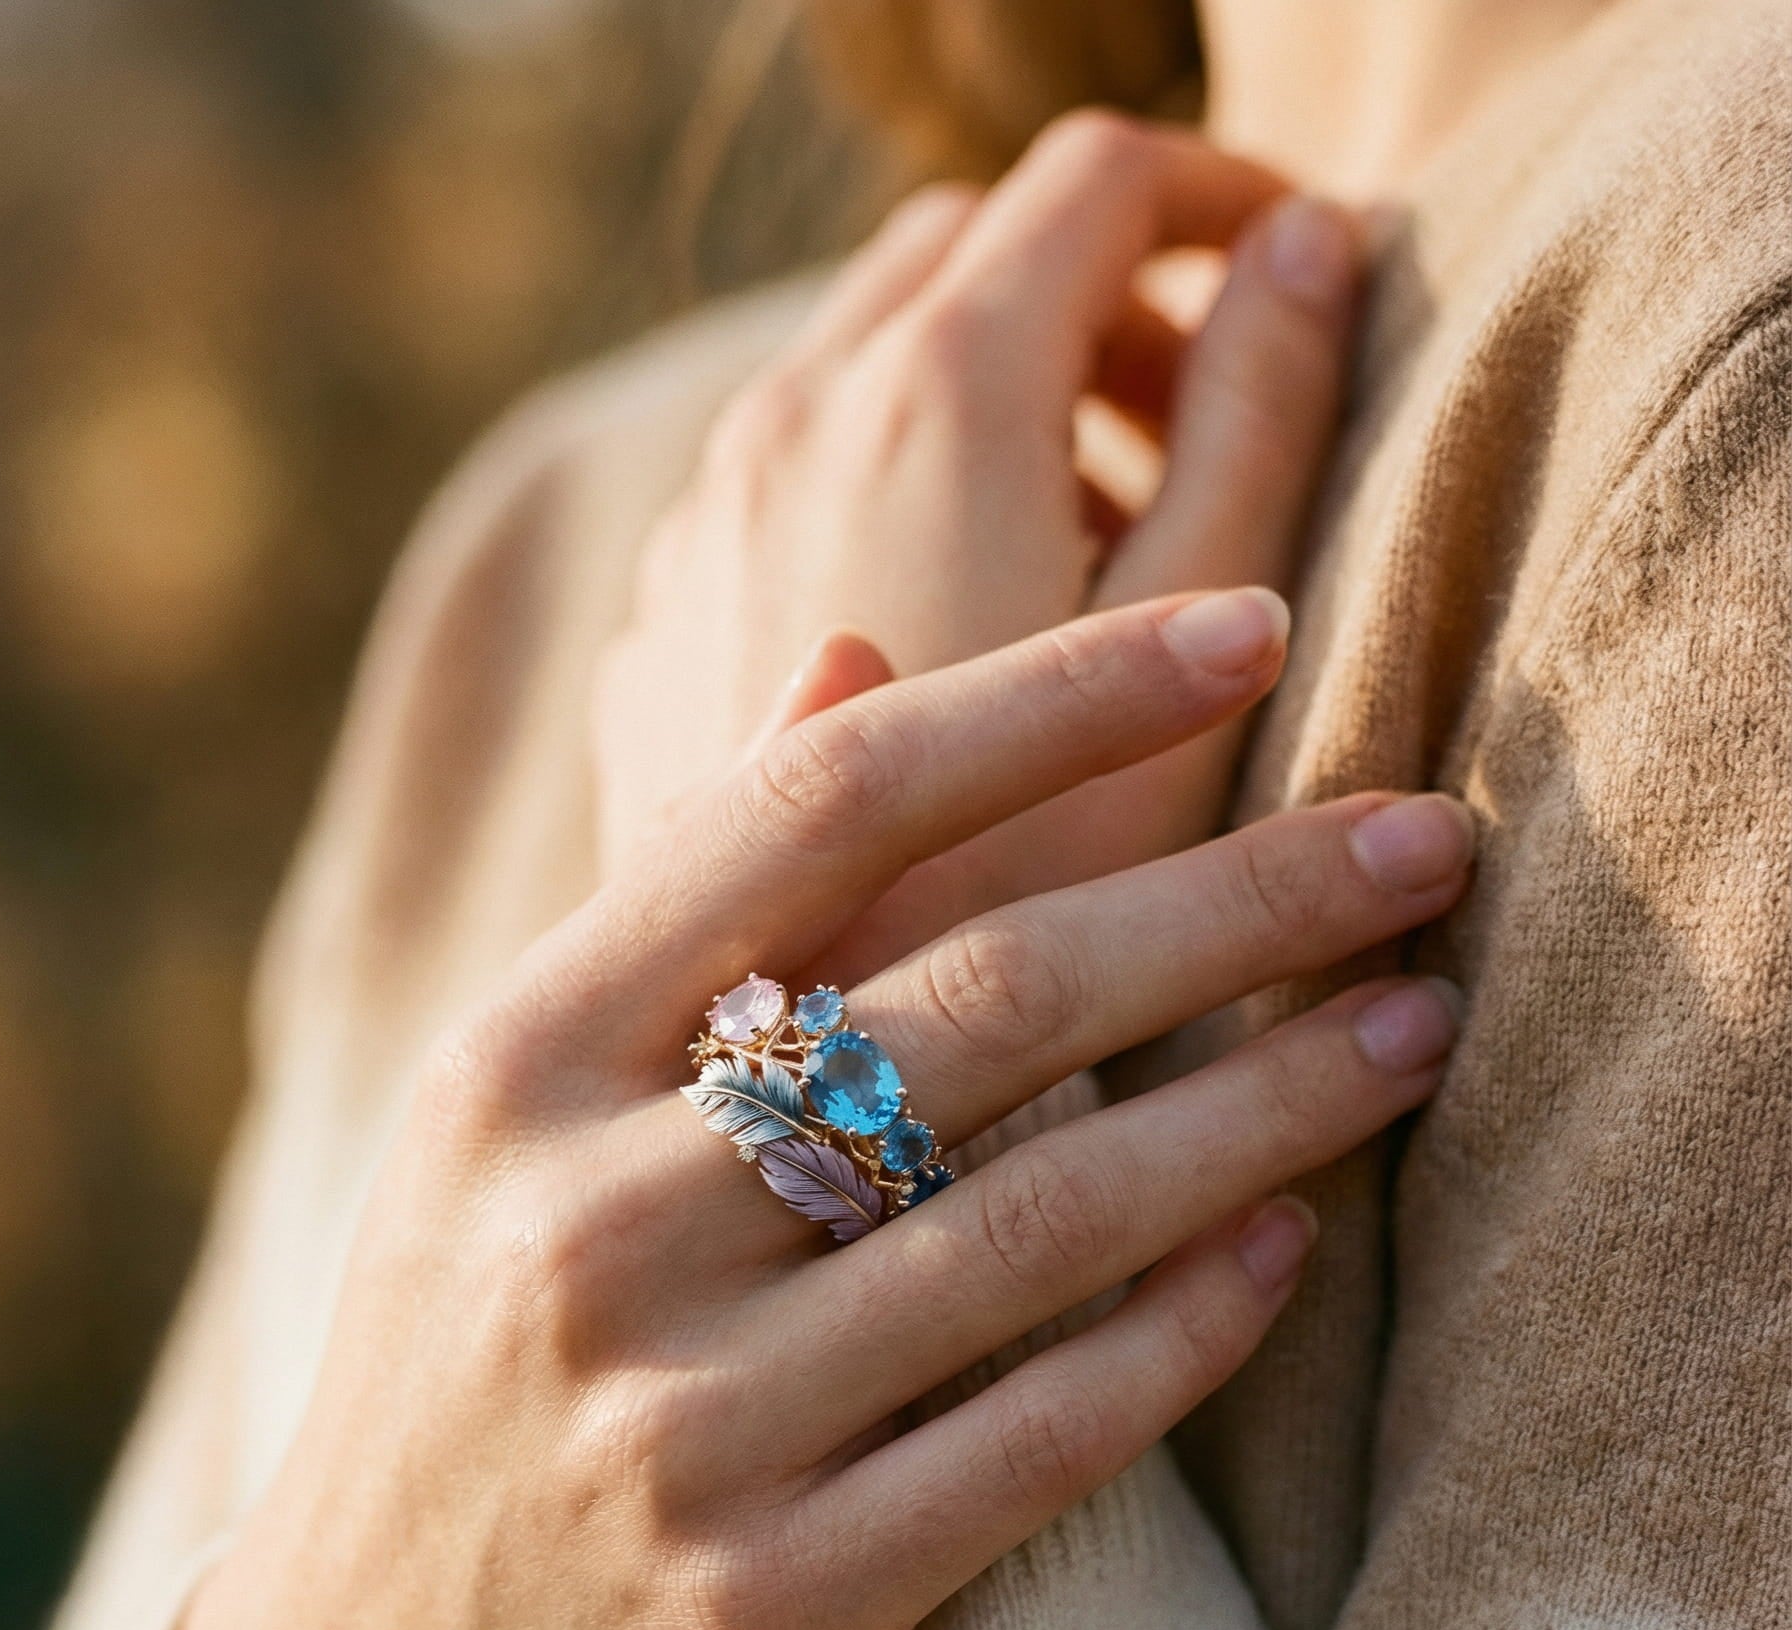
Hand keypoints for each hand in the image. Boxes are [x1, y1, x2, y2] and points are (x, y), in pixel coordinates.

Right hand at [145, 594, 1470, 1629]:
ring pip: (1044, 1219)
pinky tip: (1290, 1241)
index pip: (824, 808)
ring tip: (1415, 1028)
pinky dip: (1187, 1328)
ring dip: (1268, 1108)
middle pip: (984, 1000)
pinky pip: (1040, 1437)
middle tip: (1425, 844)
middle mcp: (585, 1228)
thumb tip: (858, 658)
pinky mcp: (772, 1611)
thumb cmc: (456, 1373)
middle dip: (1243, 902)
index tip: (1251, 632)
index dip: (1059, 699)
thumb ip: (681, 900)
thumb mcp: (502, 1121)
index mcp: (509, 1064)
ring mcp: (679, 1432)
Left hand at [593, 111, 1357, 959]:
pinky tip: (961, 647)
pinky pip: (789, 477)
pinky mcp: (664, 619)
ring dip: (1002, 400)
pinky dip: (895, 489)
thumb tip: (1314, 245)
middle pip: (973, 250)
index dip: (1224, 197)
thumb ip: (1263, 425)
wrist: (790, 1099)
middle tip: (1203, 445)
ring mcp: (703, 520)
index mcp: (937, 400)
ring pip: (868, 359)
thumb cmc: (1034, 900)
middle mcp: (788, 423)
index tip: (1302, 279)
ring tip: (1096, 565)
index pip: (1098, 182)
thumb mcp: (1203, 666)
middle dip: (1109, 306)